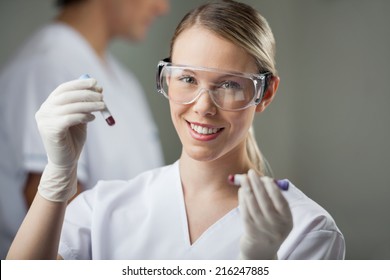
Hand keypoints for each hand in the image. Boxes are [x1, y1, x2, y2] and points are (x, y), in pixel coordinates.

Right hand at [35, 78, 104, 200]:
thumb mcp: (79, 118)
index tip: (95, 83)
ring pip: (70, 106)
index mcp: (49, 105)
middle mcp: (44, 111)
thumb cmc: (73, 139)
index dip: (80, 84)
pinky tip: (92, 119)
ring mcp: (45, 121)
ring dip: (89, 104)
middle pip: (67, 95)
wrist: (66, 162)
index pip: (63, 89)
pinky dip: (83, 116)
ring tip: (103, 106)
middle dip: (87, 93)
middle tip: (102, 95)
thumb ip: (84, 104)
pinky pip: (70, 118)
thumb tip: (96, 87)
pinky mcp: (50, 130)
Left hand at [238, 169, 292, 258]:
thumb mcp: (277, 216)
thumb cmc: (269, 227)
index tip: (265, 178)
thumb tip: (260, 178)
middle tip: (251, 173)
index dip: (272, 189)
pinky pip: (246, 213)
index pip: (281, 202)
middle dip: (257, 185)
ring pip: (254, 207)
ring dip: (248, 190)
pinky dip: (243, 200)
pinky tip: (241, 191)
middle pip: (266, 202)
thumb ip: (271, 199)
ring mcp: (264, 232)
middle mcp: (277, 227)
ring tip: (243, 179)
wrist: (261, 252)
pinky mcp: (251, 234)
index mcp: (287, 221)